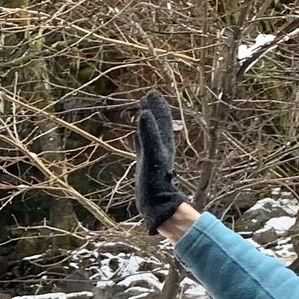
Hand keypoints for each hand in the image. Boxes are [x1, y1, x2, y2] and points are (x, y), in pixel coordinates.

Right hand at [134, 91, 187, 234]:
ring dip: (146, 123)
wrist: (156, 205)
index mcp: (164, 144)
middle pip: (158, 125)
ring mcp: (152, 157)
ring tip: (140, 111)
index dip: (157, 107)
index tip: (152, 93)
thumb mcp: (151, 155)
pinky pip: (142, 148)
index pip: (162, 121)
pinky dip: (139, 139)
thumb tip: (143, 113)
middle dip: (153, 111)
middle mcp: (160, 149)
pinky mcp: (145, 166)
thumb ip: (148, 135)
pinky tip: (134, 136)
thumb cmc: (155, 182)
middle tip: (147, 97)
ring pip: (150, 135)